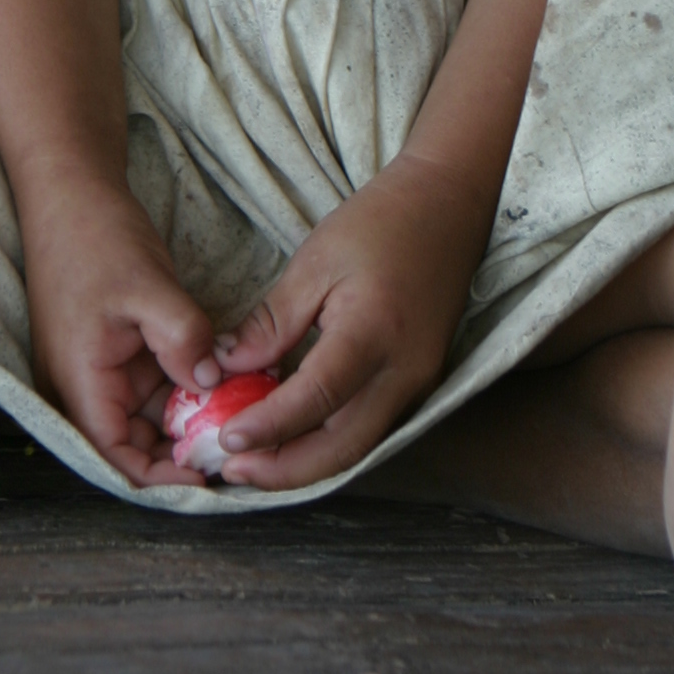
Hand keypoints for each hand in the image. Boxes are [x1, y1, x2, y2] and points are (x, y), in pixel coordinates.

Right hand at [19, 177, 218, 487]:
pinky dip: (184, 386)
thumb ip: (182, 338)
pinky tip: (222, 377)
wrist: (70, 192)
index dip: (161, 477)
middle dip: (183, 449)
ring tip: (240, 410)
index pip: (117, 458)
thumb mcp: (147, 286)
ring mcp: (100, 368)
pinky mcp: (115, 350)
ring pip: (148, 415)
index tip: (210, 474)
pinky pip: (152, 384)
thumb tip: (213, 383)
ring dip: (188, 417)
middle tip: (239, 442)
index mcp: (80, 381)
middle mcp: (85, 385)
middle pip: (134, 444)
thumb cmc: (96, 237)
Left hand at [202, 152, 493, 491]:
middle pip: (343, 448)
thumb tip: (228, 367)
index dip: (268, 426)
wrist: (449, 204)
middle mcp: (405, 371)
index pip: (316, 399)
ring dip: (305, 463)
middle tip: (232, 468)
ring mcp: (419, 382)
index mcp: (374, 332)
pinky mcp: (419, 382)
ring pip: (359, 447)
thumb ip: (273, 322)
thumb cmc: (381, 222)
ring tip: (254, 461)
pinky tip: (293, 435)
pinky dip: (329, 442)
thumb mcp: (316, 261)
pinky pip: (372, 428)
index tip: (225, 438)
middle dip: (284, 469)